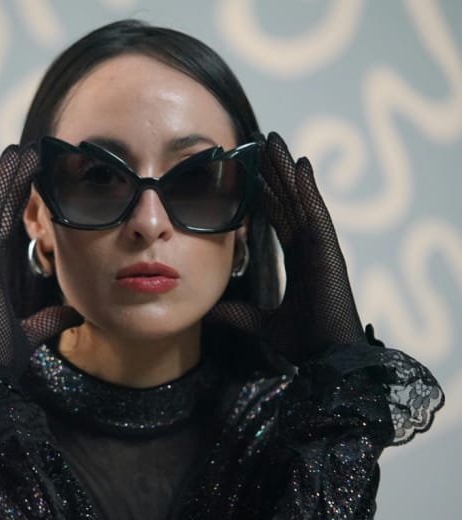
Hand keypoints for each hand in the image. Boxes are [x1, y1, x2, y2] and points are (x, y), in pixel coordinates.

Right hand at [0, 145, 81, 382]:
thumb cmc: (9, 350)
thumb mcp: (42, 322)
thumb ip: (56, 312)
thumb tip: (78, 308)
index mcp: (3, 270)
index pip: (16, 225)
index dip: (25, 198)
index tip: (38, 173)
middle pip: (4, 211)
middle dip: (14, 180)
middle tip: (26, 149)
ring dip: (1, 179)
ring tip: (11, 150)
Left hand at [209, 132, 363, 364]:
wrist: (325, 362)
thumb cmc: (302, 344)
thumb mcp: (259, 323)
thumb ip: (236, 315)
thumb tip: (208, 313)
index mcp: (298, 260)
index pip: (279, 218)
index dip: (267, 194)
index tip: (252, 172)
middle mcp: (310, 247)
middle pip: (289, 201)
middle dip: (275, 172)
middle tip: (261, 143)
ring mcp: (320, 247)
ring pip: (301, 199)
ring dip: (288, 170)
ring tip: (274, 142)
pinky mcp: (328, 251)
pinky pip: (316, 213)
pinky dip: (309, 188)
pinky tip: (300, 164)